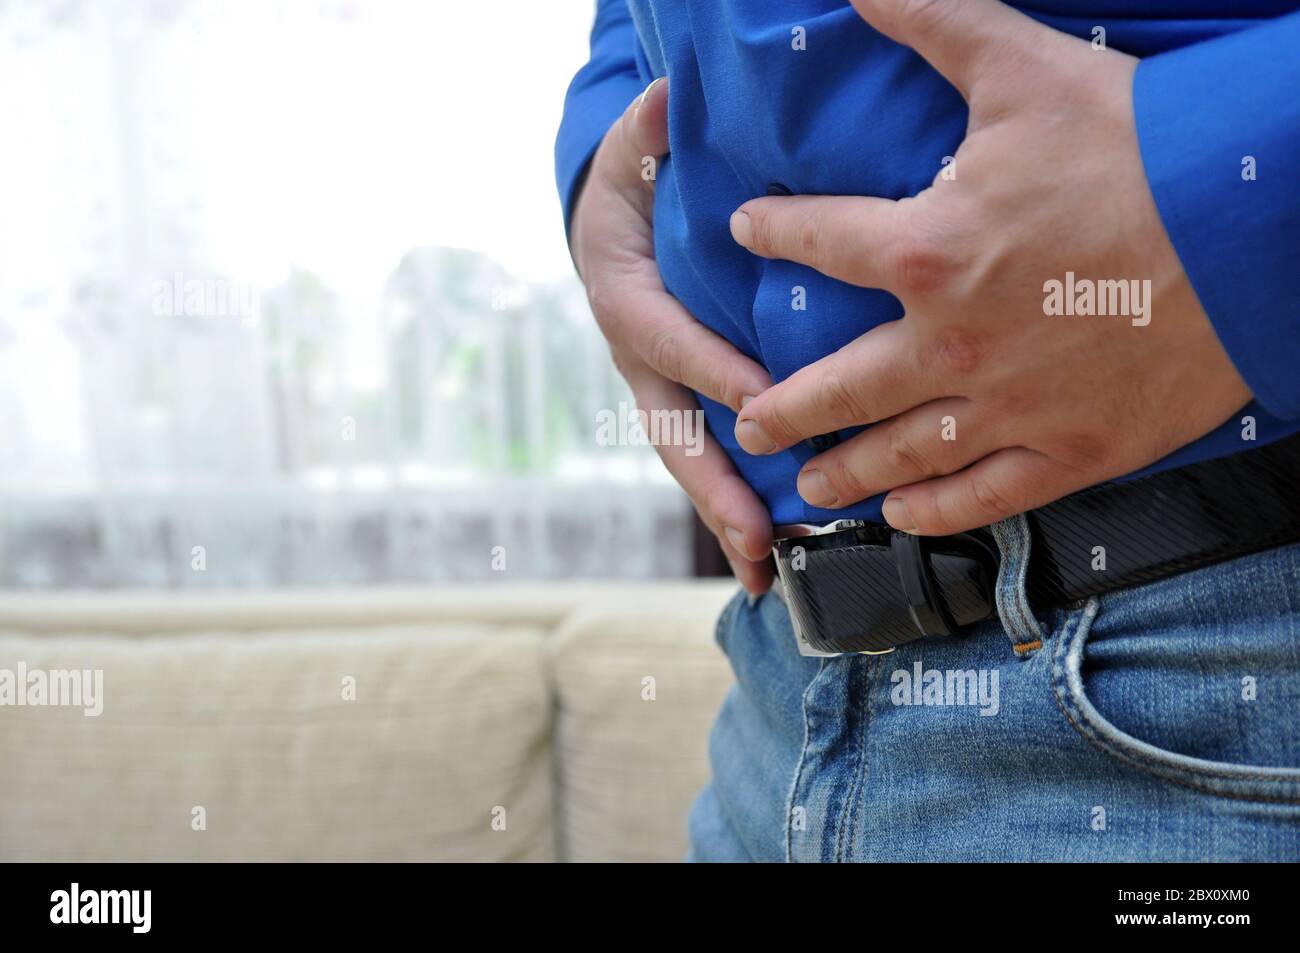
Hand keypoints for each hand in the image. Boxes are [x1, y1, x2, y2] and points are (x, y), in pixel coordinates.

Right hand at [571, 78, 775, 591]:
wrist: (612, 228)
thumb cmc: (632, 189)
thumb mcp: (631, 150)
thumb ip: (646, 132)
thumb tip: (666, 102)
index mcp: (626, 300)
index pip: (668, 338)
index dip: (711, 367)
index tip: (763, 400)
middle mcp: (638, 361)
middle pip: (674, 432)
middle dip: (714, 487)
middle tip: (755, 535)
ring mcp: (661, 392)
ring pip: (693, 464)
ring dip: (728, 518)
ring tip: (767, 572)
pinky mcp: (687, 405)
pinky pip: (712, 460)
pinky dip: (736, 509)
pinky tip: (773, 558)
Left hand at [729, 0, 1249, 535]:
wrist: (1259, 226)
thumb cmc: (1140, 146)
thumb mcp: (1023, 70)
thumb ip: (933, 24)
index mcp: (928, 252)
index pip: (819, 241)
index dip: (774, 231)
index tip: (746, 233)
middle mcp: (952, 343)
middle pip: (839, 387)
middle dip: (784, 409)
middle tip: (748, 426)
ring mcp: (1011, 405)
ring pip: (903, 454)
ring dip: (847, 472)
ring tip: (809, 485)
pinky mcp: (1072, 448)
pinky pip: (987, 493)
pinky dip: (938, 510)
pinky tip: (906, 516)